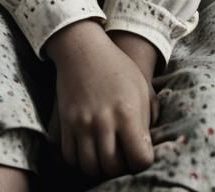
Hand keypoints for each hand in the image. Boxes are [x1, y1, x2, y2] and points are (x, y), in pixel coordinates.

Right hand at [44, 20, 154, 178]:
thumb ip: (148, 120)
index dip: (142, 162)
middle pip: (113, 167)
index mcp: (126, 113)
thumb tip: (148, 146)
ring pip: (90, 166)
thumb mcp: (142, 88)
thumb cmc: (117, 66)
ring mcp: (81, 122)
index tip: (140, 153)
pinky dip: (79, 161)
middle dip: (121, 168)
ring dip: (99, 168)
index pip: (139, 159)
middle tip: (123, 158)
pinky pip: (70, 155)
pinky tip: (88, 152)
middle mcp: (103, 121)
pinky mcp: (65, 121)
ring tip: (105, 157)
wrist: (82, 47)